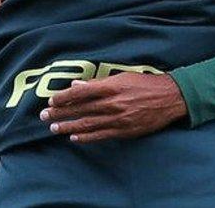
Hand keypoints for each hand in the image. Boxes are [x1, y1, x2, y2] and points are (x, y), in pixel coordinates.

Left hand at [40, 72, 187, 142]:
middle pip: (80, 109)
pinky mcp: (124, 130)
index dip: (64, 97)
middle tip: (44, 116)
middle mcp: (112, 103)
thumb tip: (77, 85)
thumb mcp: (122, 77)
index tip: (52, 100)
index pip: (80, 92)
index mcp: (111, 86)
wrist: (170, 98)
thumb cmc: (146, 84)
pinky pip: (101, 135)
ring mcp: (118, 118)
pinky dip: (86, 137)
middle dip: (60, 112)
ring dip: (68, 126)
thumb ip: (99, 83)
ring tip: (54, 127)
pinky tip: (74, 137)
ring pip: (87, 124)